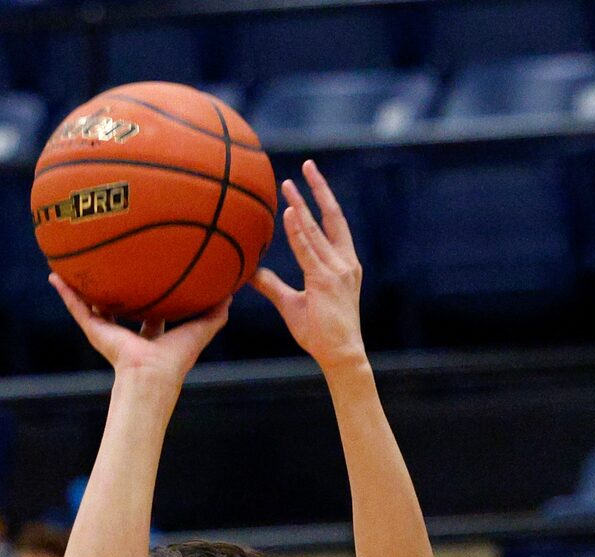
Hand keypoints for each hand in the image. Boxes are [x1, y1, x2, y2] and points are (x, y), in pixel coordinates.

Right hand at [50, 274, 229, 388]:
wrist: (151, 376)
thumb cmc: (176, 360)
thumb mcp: (201, 330)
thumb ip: (216, 314)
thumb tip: (231, 294)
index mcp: (150, 337)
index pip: (148, 314)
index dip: (149, 296)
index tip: (147, 277)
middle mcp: (127, 333)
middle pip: (117, 307)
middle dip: (113, 290)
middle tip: (110, 266)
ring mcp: (108, 332)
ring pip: (92, 305)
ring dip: (81, 287)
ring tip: (71, 265)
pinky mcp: (95, 331)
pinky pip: (77, 307)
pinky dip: (65, 293)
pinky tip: (54, 275)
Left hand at [252, 161, 365, 375]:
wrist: (340, 354)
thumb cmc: (319, 332)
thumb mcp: (291, 303)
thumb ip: (272, 285)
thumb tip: (250, 273)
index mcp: (342, 264)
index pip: (332, 224)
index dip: (321, 200)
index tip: (309, 179)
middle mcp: (344, 262)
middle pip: (330, 216)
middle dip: (319, 189)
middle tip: (306, 164)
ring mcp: (337, 270)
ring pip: (316, 231)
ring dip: (301, 206)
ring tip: (288, 185)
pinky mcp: (325, 281)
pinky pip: (308, 251)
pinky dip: (298, 232)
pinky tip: (290, 214)